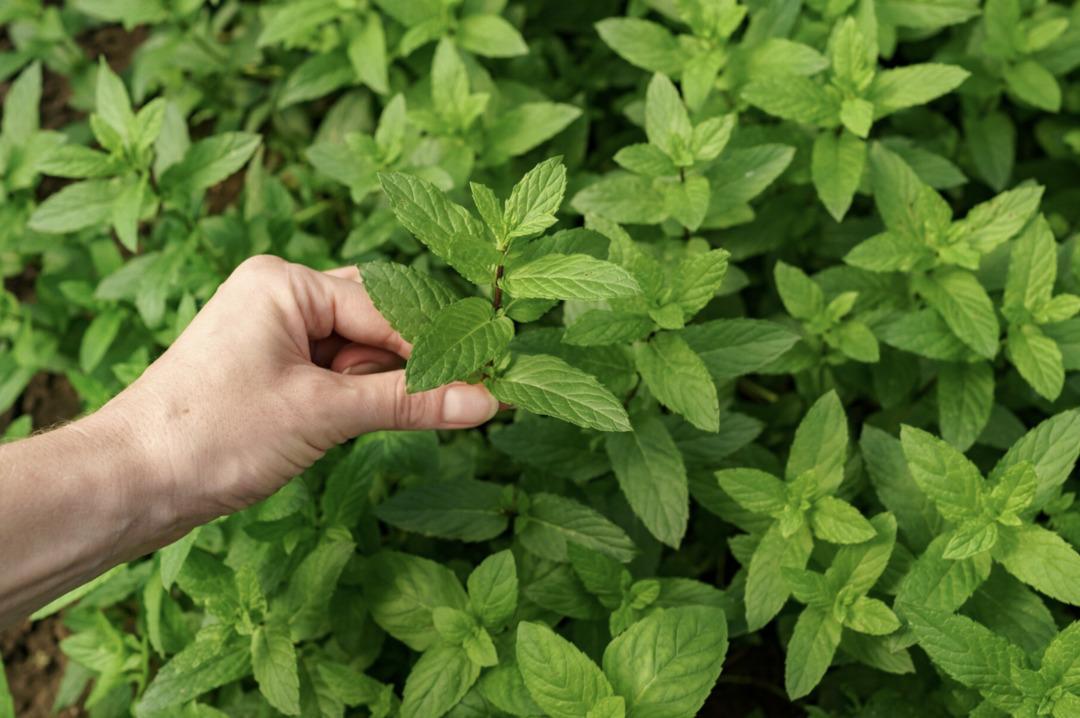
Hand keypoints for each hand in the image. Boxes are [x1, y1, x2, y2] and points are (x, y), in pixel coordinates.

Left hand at [99, 255, 498, 525]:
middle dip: (405, 366)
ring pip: (356, 353)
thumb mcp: (322, 414)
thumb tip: (486, 399)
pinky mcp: (268, 372)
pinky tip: (354, 426)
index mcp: (285, 282)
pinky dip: (354, 400)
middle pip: (375, 322)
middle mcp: (279, 296)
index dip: (434, 348)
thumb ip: (408, 402)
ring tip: (385, 421)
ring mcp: (272, 334)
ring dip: (378, 388)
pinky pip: (332, 376)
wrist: (128, 484)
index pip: (386, 308)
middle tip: (460, 398)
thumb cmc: (212, 435)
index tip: (488, 376)